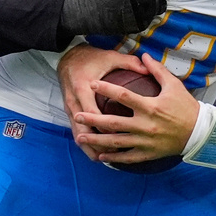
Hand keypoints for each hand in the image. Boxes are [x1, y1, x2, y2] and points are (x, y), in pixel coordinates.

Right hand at [57, 44, 147, 159]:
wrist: (67, 58)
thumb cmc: (90, 58)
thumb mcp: (109, 57)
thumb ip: (128, 62)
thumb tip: (148, 67)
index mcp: (83, 87)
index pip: (93, 112)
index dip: (106, 126)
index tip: (122, 133)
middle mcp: (74, 101)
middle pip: (84, 130)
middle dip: (99, 143)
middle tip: (117, 151)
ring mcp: (70, 109)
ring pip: (79, 135)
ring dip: (91, 147)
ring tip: (107, 158)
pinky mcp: (70, 113)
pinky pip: (77, 133)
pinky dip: (86, 144)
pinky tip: (98, 152)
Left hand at [73, 53, 198, 165]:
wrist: (200, 133)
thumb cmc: (186, 107)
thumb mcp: (174, 85)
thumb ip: (157, 70)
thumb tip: (144, 55)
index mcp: (150, 106)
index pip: (123, 95)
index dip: (106, 89)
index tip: (92, 84)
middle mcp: (145, 125)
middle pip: (113, 122)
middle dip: (92, 119)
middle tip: (77, 116)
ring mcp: (145, 141)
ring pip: (116, 142)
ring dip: (97, 139)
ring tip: (81, 137)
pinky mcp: (148, 154)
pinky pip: (128, 157)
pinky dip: (113, 158)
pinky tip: (101, 156)